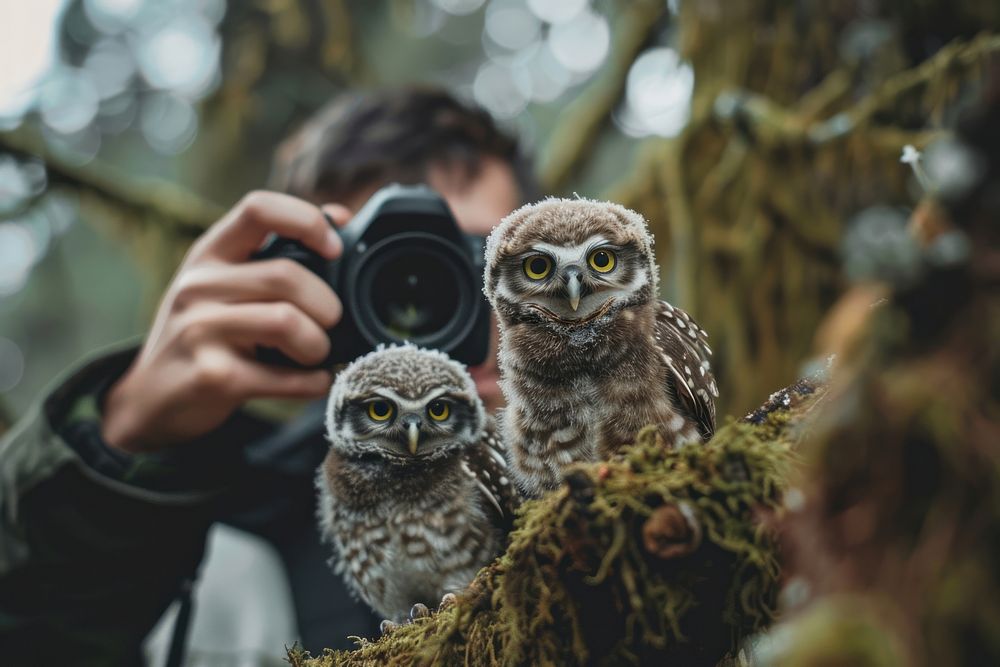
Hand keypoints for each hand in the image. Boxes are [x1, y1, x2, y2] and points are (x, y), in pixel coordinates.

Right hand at [102, 191, 351, 452]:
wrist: (152, 398)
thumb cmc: (205, 333)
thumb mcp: (226, 283)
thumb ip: (276, 251)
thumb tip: (340, 216)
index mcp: (209, 254)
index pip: (259, 209)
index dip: (307, 221)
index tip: (333, 249)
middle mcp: (199, 285)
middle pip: (287, 277)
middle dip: (327, 306)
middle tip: (329, 324)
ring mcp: (201, 331)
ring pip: (288, 322)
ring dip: (318, 345)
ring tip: (314, 354)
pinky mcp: (213, 377)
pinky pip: (285, 377)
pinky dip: (313, 381)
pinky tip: (312, 380)